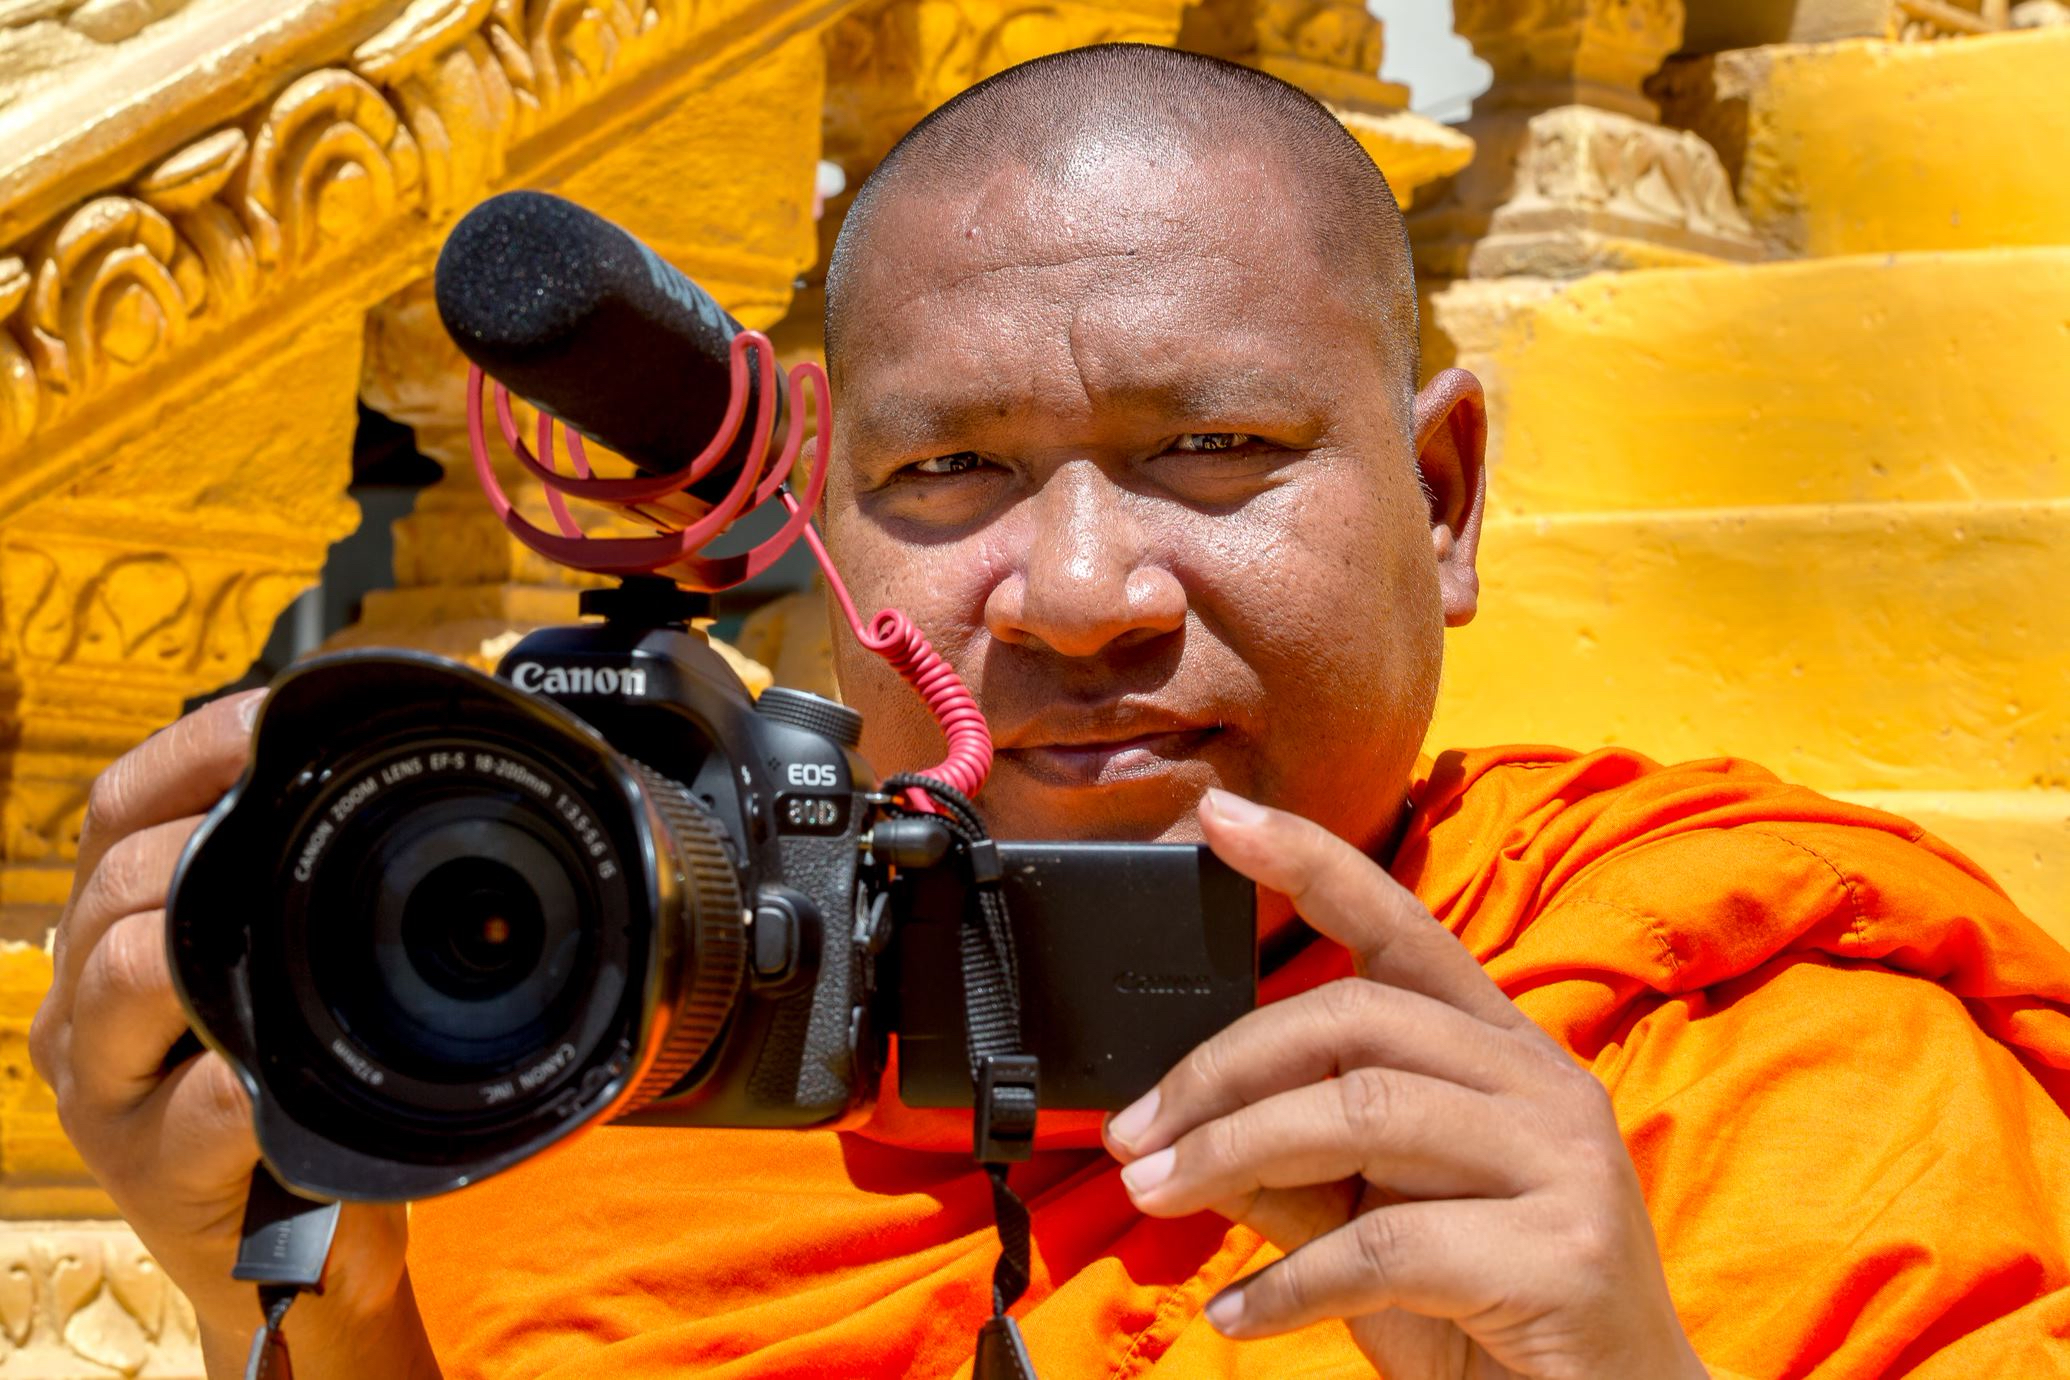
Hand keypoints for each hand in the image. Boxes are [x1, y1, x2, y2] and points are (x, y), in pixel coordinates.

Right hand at [29, 692, 438, 1379]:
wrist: (296, 1247)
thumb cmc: (301, 1087)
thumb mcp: (288, 970)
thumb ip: (297, 881)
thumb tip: (386, 761)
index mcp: (119, 924)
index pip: (126, 803)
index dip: (195, 747)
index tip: (275, 712)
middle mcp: (89, 998)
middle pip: (117, 874)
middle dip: (203, 832)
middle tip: (292, 813)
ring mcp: (107, 1086)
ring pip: (122, 969)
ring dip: (203, 939)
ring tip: (275, 929)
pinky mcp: (150, 1171)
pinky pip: (189, 1111)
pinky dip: (237, 1085)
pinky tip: (270, 1075)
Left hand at [1103, 789, 1705, 1379]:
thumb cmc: (1489, 1318)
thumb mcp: (1377, 1224)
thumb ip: (1297, 1165)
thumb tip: (1185, 1123)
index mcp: (1503, 1055)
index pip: (1402, 928)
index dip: (1310, 861)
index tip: (1216, 813)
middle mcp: (1543, 1085)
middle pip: (1354, 1021)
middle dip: (1220, 1069)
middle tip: (1134, 1134)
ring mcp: (1564, 1164)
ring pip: (1362, 1115)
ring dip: (1232, 1154)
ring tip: (1155, 1195)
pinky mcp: (1560, 1257)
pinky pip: (1387, 1243)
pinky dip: (1288, 1281)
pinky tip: (1237, 1313)